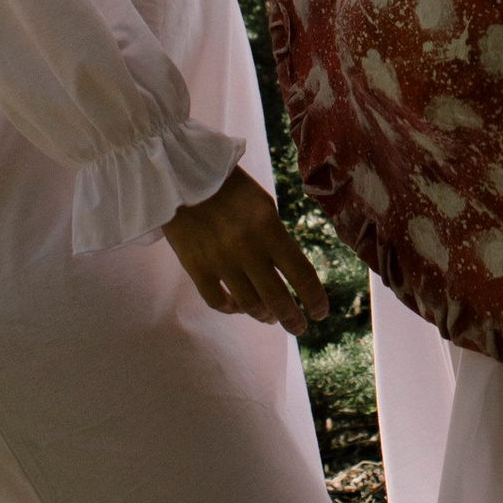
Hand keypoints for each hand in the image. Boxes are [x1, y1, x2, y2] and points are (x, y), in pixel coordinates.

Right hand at [163, 166, 329, 329]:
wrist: (181, 176)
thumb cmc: (230, 188)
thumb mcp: (264, 206)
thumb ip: (277, 239)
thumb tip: (288, 273)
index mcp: (269, 229)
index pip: (301, 274)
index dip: (314, 298)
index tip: (320, 312)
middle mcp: (247, 249)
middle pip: (277, 298)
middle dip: (293, 319)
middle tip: (299, 326)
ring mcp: (219, 261)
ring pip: (249, 305)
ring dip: (264, 315)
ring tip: (270, 316)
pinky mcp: (196, 268)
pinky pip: (217, 302)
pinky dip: (231, 309)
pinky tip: (238, 307)